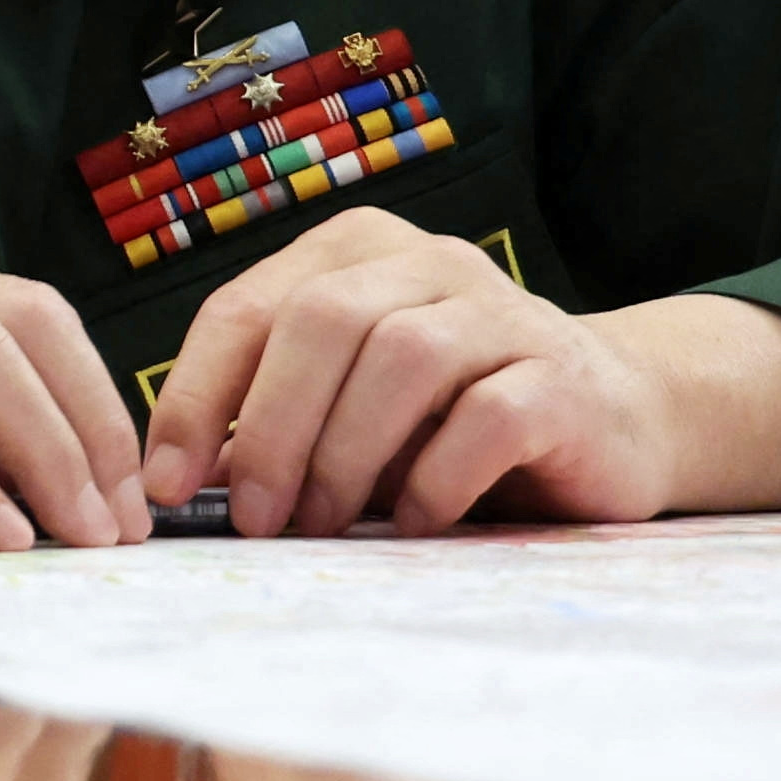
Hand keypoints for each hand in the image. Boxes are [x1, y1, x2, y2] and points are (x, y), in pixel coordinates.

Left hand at [136, 210, 780, 533]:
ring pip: (402, 357)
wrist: (615, 418)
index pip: (249, 306)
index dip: (197, 394)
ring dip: (348, 453)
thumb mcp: (356, 406)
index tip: (165, 482)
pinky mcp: (562, 378)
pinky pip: (487, 417)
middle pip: (322, 320)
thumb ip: (282, 419)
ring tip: (326, 526)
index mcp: (358, 253)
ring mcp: (501, 313)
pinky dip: (437, 477)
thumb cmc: (455, 418)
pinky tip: (416, 521)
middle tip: (255, 518)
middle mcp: (428, 263)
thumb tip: (185, 483)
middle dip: (272, 427)